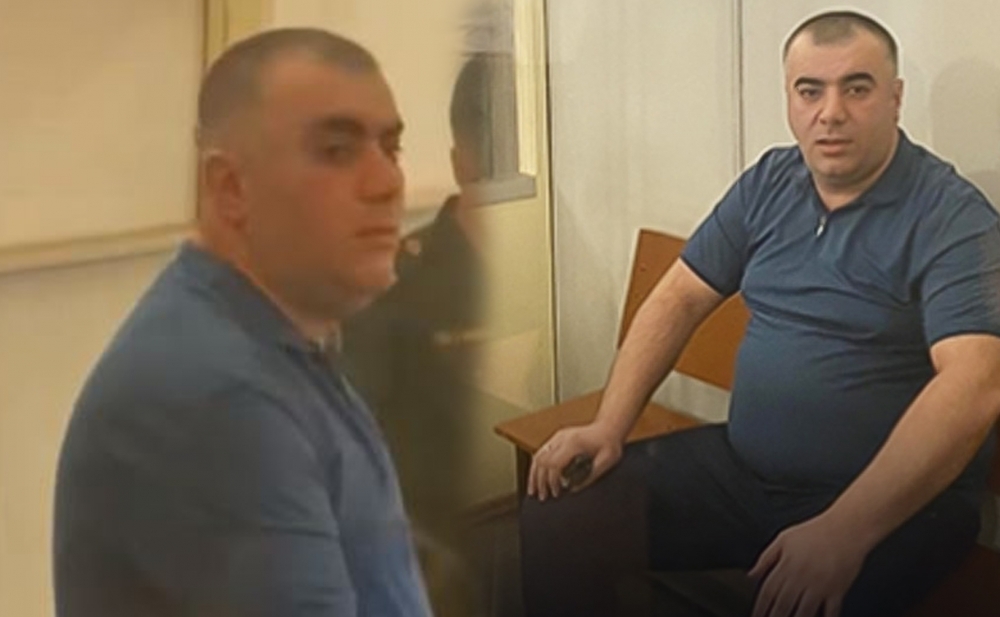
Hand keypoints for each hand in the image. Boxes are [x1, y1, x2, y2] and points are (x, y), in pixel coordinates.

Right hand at [526, 423, 621, 500]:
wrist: (608, 427)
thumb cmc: (609, 443)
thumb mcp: (606, 461)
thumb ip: (590, 476)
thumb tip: (573, 490)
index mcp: (574, 443)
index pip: (554, 464)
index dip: (552, 481)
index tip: (556, 493)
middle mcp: (562, 438)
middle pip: (542, 461)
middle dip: (540, 481)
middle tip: (543, 497)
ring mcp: (558, 437)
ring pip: (538, 456)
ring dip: (534, 475)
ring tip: (533, 491)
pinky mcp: (557, 438)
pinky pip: (541, 452)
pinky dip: (536, 466)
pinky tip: (535, 477)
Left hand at [749, 515, 869, 616]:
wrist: (846, 528)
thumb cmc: (815, 531)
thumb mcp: (784, 539)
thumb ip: (766, 558)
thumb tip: (752, 575)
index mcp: (787, 565)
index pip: (768, 591)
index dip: (760, 606)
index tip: (756, 615)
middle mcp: (802, 577)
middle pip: (783, 604)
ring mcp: (820, 585)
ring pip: (804, 611)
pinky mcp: (838, 590)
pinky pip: (831, 611)